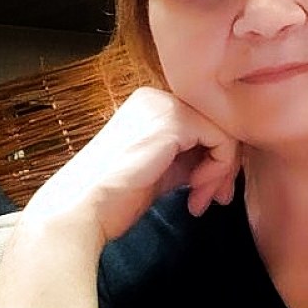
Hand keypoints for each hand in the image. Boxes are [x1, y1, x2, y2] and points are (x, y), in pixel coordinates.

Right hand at [21, 87, 239, 243]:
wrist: (81, 210)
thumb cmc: (115, 197)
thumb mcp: (161, 168)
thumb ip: (188, 155)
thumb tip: (225, 159)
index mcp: (151, 104)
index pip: (202, 124)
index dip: (214, 160)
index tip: (206, 193)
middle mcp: (158, 97)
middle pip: (215, 125)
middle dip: (221, 167)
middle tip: (213, 199)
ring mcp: (165, 105)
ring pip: (222, 132)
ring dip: (220, 172)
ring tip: (201, 201)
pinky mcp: (174, 121)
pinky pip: (221, 139)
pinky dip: (219, 169)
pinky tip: (195, 191)